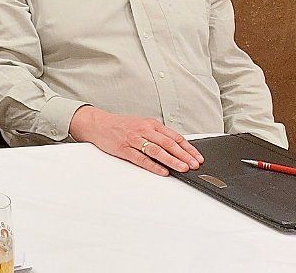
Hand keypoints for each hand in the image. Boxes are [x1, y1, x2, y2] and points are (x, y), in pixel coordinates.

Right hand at [68, 105, 203, 175]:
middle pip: (168, 143)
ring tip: (183, 168)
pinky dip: (153, 165)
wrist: (98, 124)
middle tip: (194, 164)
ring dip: (172, 160)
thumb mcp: (141, 124)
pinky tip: (163, 171)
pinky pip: (141, 159)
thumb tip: (177, 148)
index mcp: (150, 124)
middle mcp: (144, 130)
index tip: (197, 157)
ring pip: (157, 150)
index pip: (174, 136)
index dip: (188, 148)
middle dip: (184, 155)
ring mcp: (134, 139)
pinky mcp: (124, 149)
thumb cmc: (121, 126)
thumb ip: (157, 134)